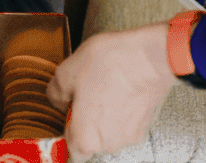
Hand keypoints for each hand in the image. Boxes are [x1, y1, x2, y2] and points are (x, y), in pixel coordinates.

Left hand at [46, 23, 176, 159]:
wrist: (149, 57)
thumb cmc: (109, 65)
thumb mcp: (67, 71)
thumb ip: (55, 92)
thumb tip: (57, 99)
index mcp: (86, 138)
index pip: (70, 148)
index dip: (67, 128)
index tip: (67, 112)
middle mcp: (109, 144)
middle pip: (89, 137)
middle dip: (85, 116)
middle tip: (84, 91)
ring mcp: (129, 135)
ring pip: (108, 128)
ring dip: (104, 111)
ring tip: (104, 83)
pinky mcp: (145, 123)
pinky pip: (125, 119)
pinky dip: (121, 106)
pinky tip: (119, 85)